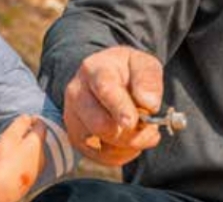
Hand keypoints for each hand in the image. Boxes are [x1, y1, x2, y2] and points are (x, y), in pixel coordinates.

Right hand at [0, 114, 45, 201]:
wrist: (4, 187)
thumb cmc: (6, 158)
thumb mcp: (11, 135)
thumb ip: (21, 123)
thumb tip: (28, 117)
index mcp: (38, 141)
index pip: (42, 125)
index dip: (35, 120)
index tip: (28, 119)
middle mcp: (42, 154)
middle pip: (39, 140)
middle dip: (31, 135)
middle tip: (19, 134)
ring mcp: (38, 167)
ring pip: (36, 153)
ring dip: (28, 149)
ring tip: (15, 148)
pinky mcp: (32, 178)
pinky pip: (31, 164)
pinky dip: (25, 160)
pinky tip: (15, 162)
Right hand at [64, 46, 163, 165]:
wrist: (109, 78)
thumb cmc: (126, 71)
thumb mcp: (142, 64)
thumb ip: (148, 79)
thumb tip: (149, 104)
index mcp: (94, 69)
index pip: (104, 89)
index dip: (119, 107)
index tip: (132, 121)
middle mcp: (77, 93)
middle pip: (100, 124)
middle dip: (130, 131)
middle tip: (149, 125)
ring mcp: (73, 118)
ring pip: (102, 145)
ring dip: (129, 143)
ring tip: (140, 128)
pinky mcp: (77, 139)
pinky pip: (103, 157)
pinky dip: (123, 153)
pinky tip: (129, 138)